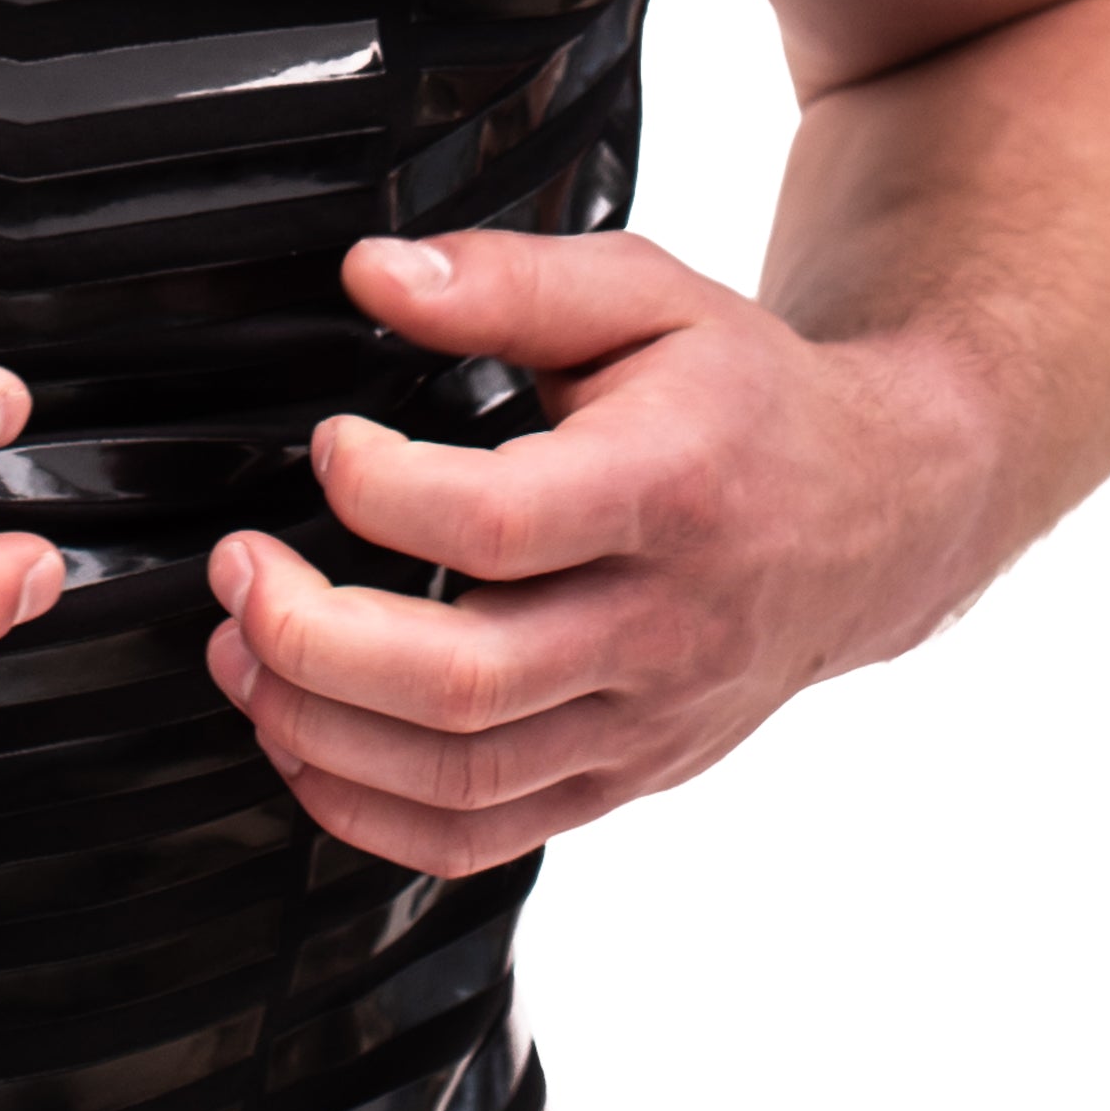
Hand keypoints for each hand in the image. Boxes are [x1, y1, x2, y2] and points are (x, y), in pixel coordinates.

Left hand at [201, 229, 990, 876]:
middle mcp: (659, 627)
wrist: (870, 516)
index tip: (329, 439)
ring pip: (462, 778)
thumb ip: (505, 280)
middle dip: (312, 634)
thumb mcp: (644, 293)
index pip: (499, 524)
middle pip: (465, 681)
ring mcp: (641, 723)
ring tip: (241, 651)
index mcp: (667, 489)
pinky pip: (483, 835)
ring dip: (319, 726)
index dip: (379, 490)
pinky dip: (370, 812)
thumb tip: (373, 275)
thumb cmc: (743, 397)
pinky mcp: (620, 780)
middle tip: (239, 566)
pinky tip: (301, 742)